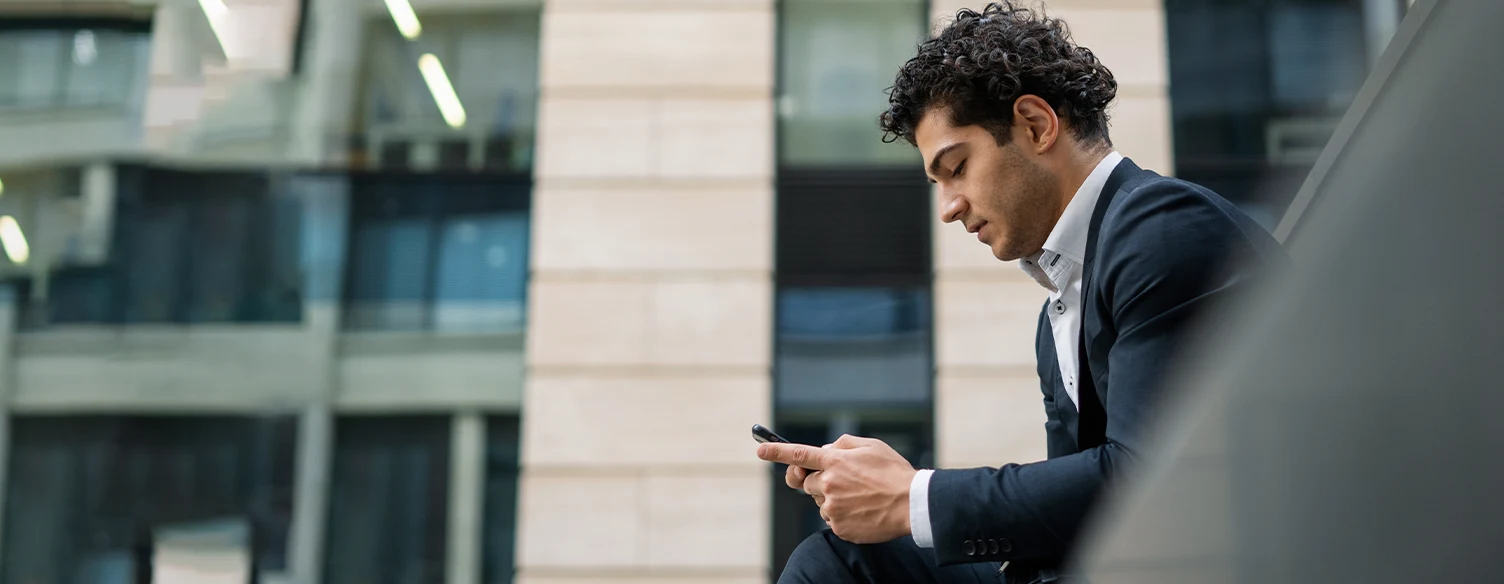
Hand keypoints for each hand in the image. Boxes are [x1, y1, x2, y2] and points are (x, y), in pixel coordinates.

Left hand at [757, 434, 916, 543]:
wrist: (912, 504)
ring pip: (821, 502)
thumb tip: (826, 451)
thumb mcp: (871, 446)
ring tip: (862, 497)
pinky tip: (863, 510)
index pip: (798, 455)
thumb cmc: (894, 473)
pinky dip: (844, 515)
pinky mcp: (839, 526)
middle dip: (819, 480)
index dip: (776, 451)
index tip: (760, 450)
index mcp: (835, 461)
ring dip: (834, 498)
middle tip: (843, 482)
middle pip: (808, 483)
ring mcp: (832, 507)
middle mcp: (828, 484)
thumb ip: (842, 445)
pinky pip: (832, 519)